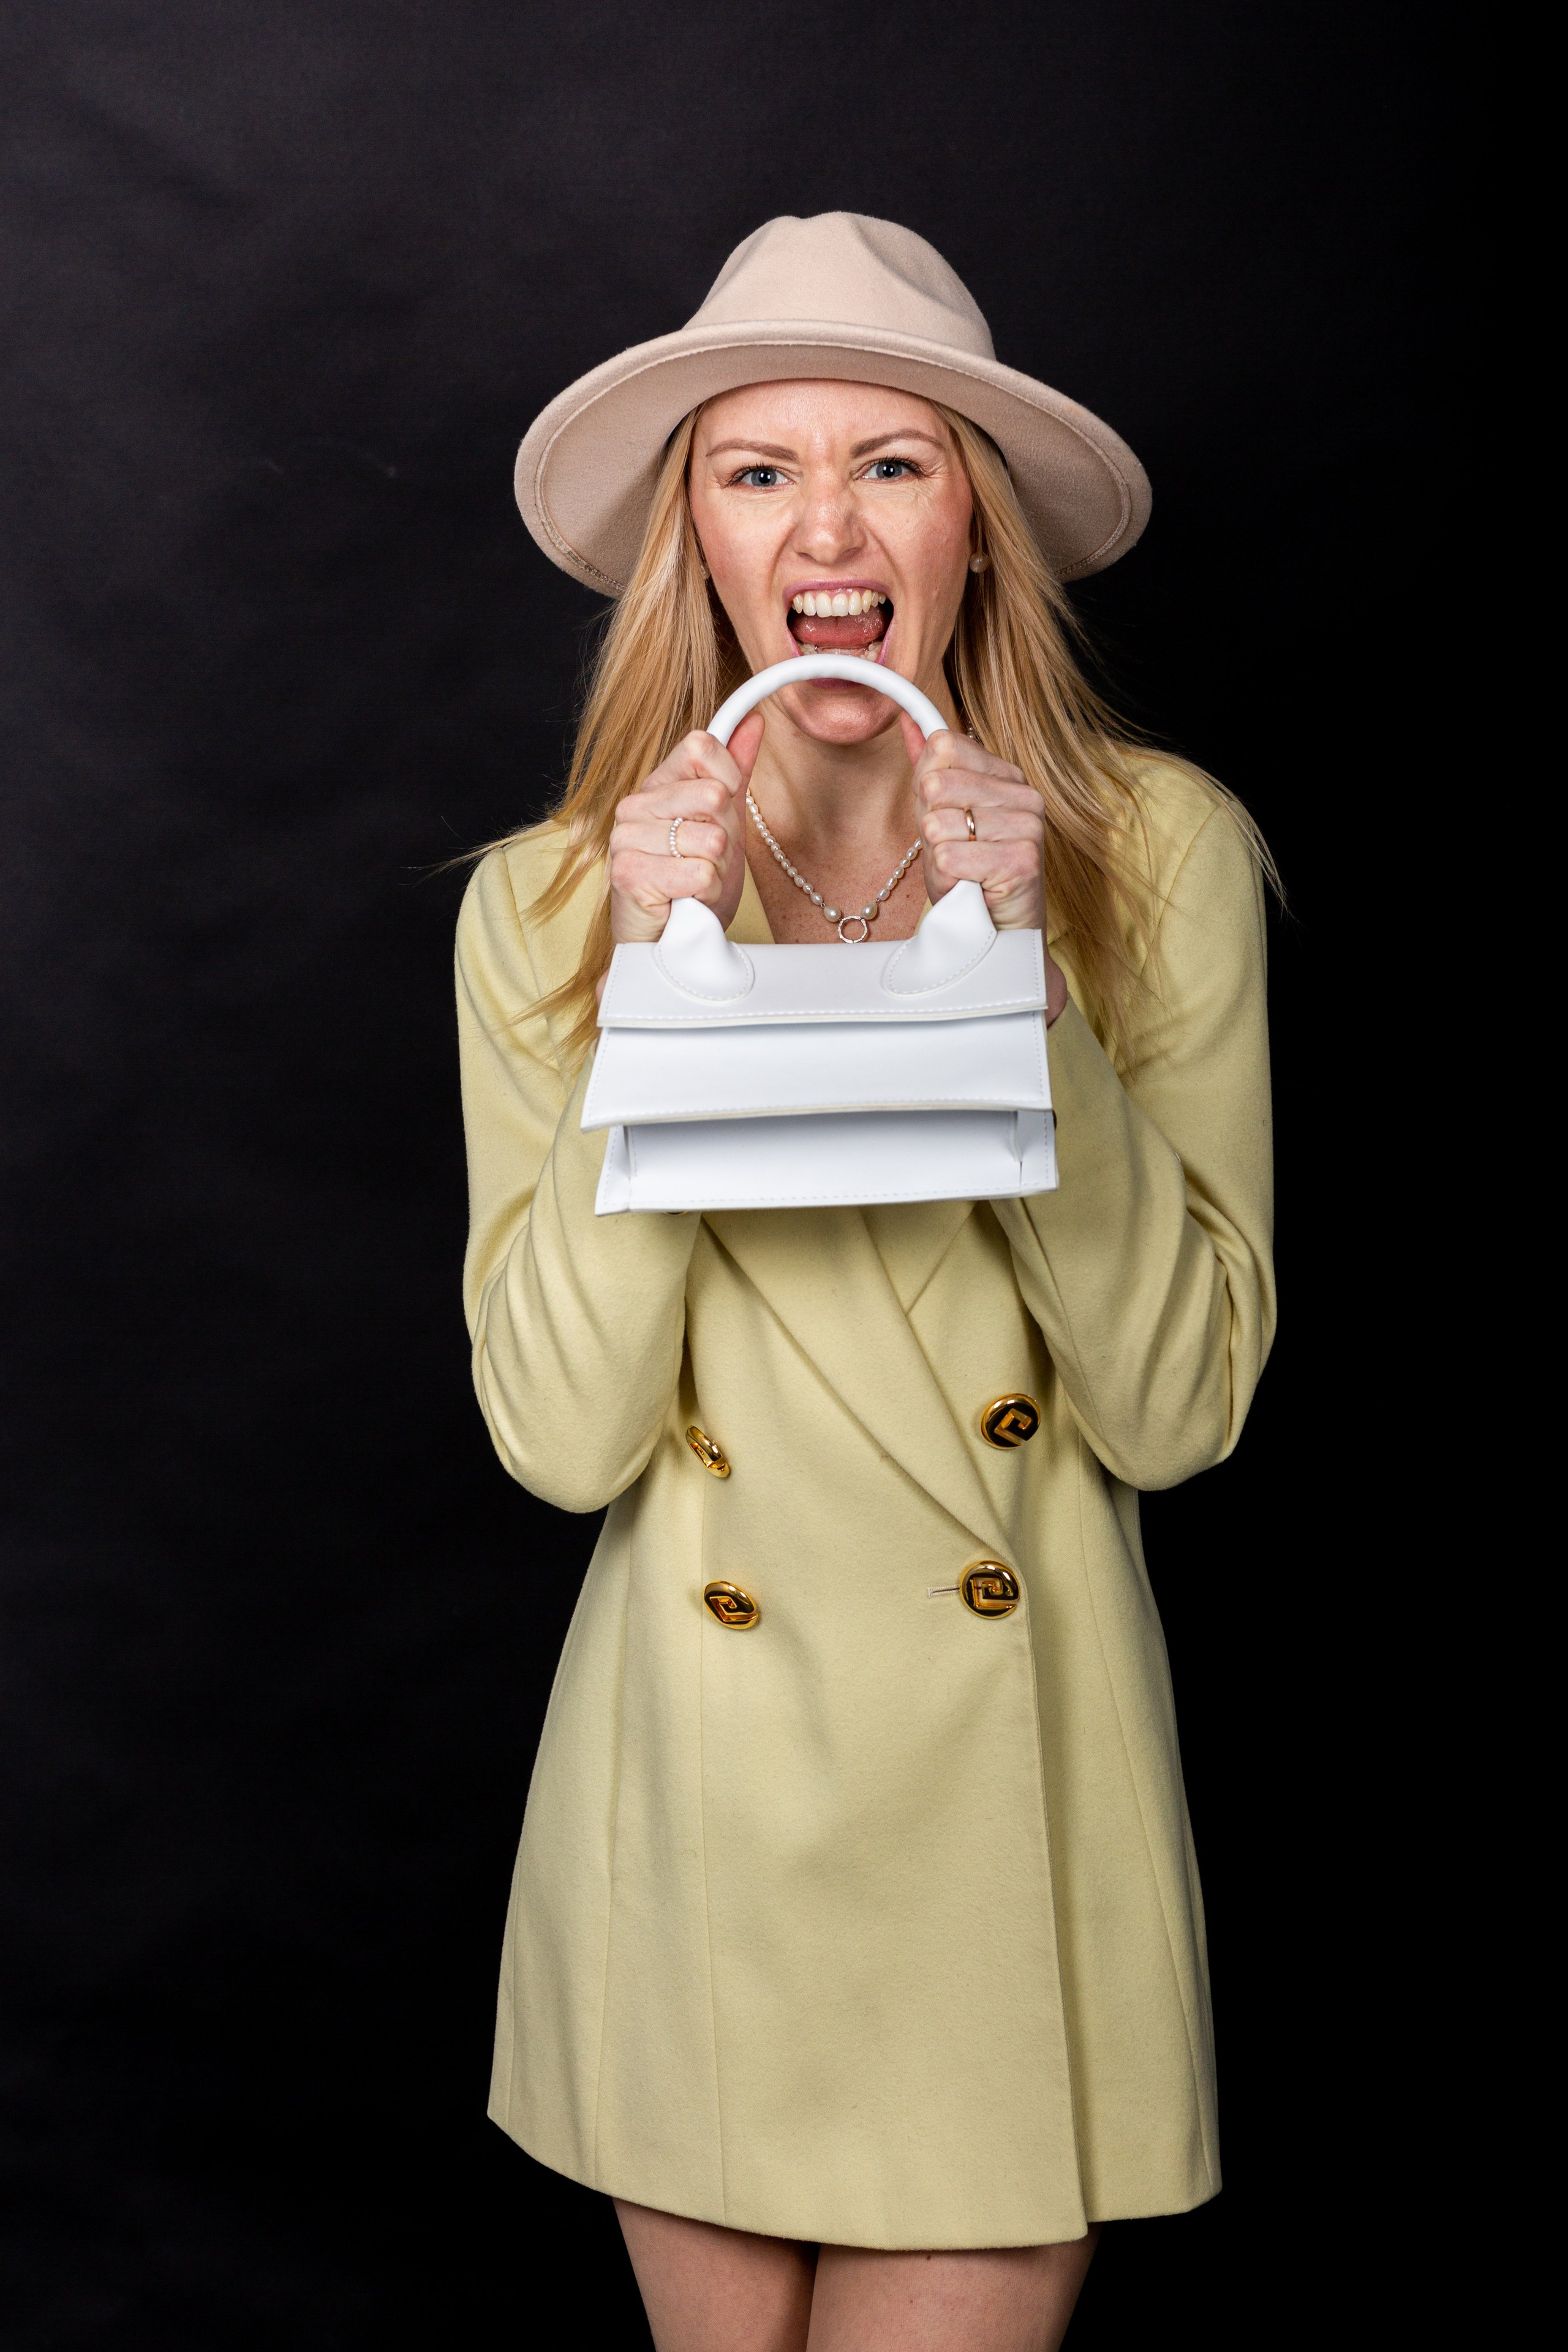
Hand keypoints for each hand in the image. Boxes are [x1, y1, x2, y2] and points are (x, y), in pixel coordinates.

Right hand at [606, 711, 764, 945]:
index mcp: (656, 786)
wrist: (670, 942)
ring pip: (711, 839)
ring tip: (695, 882)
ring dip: (716, 870)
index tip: (723, 813)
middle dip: (725, 836)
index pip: (702, 747)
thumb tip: (754, 722)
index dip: (729, 781)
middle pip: (713, 794)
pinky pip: (700, 873)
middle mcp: (634, 806)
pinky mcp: (629, 874)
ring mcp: (626, 839)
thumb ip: (735, 771)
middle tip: (707, 860)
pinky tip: (687, 899)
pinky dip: (705, 893)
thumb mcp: (723, 822)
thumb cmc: (691, 884)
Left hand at [898, 716, 1068, 1023]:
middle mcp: (1025, 794)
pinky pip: (949, 857)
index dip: (927, 791)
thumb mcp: (941, 817)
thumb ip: (928, 768)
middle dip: (931, 827)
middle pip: (935, 785)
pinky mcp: (1022, 861)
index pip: (943, 747)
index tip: (947, 821)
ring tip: (964, 873)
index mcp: (1008, 776)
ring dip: (939, 859)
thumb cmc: (970, 877)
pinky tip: (970, 888)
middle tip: (954, 853)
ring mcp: (1028, 826)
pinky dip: (948, 880)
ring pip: (939, 825)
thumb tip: (905, 719)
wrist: (996, 937)